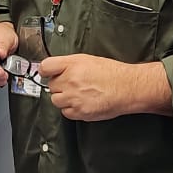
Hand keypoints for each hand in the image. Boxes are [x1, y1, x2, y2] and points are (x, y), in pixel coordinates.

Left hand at [40, 54, 162, 120]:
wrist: (127, 88)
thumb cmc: (112, 73)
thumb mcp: (88, 60)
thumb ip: (69, 64)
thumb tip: (56, 69)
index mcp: (72, 65)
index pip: (45, 67)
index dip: (45, 71)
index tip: (47, 73)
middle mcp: (70, 80)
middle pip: (51, 85)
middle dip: (60, 86)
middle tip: (72, 85)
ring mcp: (74, 97)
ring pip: (56, 100)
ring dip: (64, 98)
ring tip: (78, 94)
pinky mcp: (79, 112)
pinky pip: (65, 112)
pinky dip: (71, 109)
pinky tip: (82, 103)